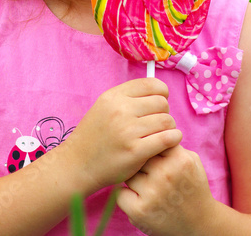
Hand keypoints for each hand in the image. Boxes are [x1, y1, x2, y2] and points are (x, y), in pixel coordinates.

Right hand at [63, 78, 181, 192]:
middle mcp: (120, 110)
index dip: (162, 93)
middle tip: (156, 124)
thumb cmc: (94, 137)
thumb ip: (128, 98)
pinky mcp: (135, 151)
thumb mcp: (104, 107)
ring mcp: (128, 131)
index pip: (152, 84)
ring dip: (168, 128)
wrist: (76, 166)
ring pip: (167, 121)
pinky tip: (169, 142)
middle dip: (164, 113)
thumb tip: (159, 92)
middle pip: (162, 103)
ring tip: (160, 135)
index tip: (159, 104)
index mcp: (114, 96)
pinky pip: (167, 138)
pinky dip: (173, 139)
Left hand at [117, 144, 215, 235]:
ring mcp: (152, 193)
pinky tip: (140, 199)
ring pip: (128, 174)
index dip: (150, 146)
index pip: (153, 139)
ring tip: (147, 186)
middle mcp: (166, 175)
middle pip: (139, 156)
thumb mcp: (191, 161)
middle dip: (141, 162)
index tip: (152, 152)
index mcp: (180, 159)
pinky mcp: (139, 211)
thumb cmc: (192, 187)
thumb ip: (173, 146)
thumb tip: (151, 129)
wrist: (199, 223)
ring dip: (133, 179)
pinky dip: (126, 196)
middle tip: (148, 171)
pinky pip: (120, 194)